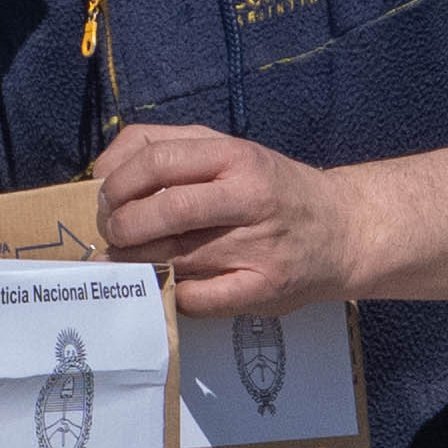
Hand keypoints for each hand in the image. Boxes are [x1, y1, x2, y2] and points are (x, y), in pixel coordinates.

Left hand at [97, 119, 363, 314]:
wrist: (345, 231)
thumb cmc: (271, 188)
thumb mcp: (230, 151)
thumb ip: (169, 149)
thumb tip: (102, 171)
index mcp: (236, 156)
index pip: (158, 161)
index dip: (118, 182)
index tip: (105, 198)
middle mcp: (250, 198)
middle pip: (166, 210)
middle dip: (122, 226)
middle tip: (112, 234)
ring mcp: (259, 247)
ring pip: (176, 256)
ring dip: (137, 262)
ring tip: (124, 261)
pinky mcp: (263, 290)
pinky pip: (197, 298)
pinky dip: (170, 293)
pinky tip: (166, 284)